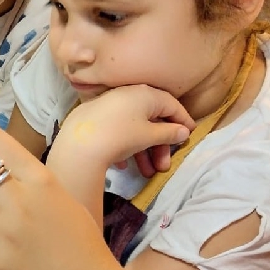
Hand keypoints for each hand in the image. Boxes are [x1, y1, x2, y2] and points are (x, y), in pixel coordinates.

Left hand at [50, 85, 193, 178]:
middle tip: (164, 166)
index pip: (171, 104)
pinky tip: (123, 166)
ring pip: (134, 128)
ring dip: (144, 152)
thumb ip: (169, 133)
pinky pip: (117, 132)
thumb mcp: (149, 136)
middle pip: (152, 120)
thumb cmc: (121, 136)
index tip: (191, 134)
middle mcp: (128, 96)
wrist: (78, 144)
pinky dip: (124, 148)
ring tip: (147, 174)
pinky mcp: (95, 119)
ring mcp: (110, 106)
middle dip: (160, 146)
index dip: (183, 120)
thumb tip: (184, 131)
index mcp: (145, 94)